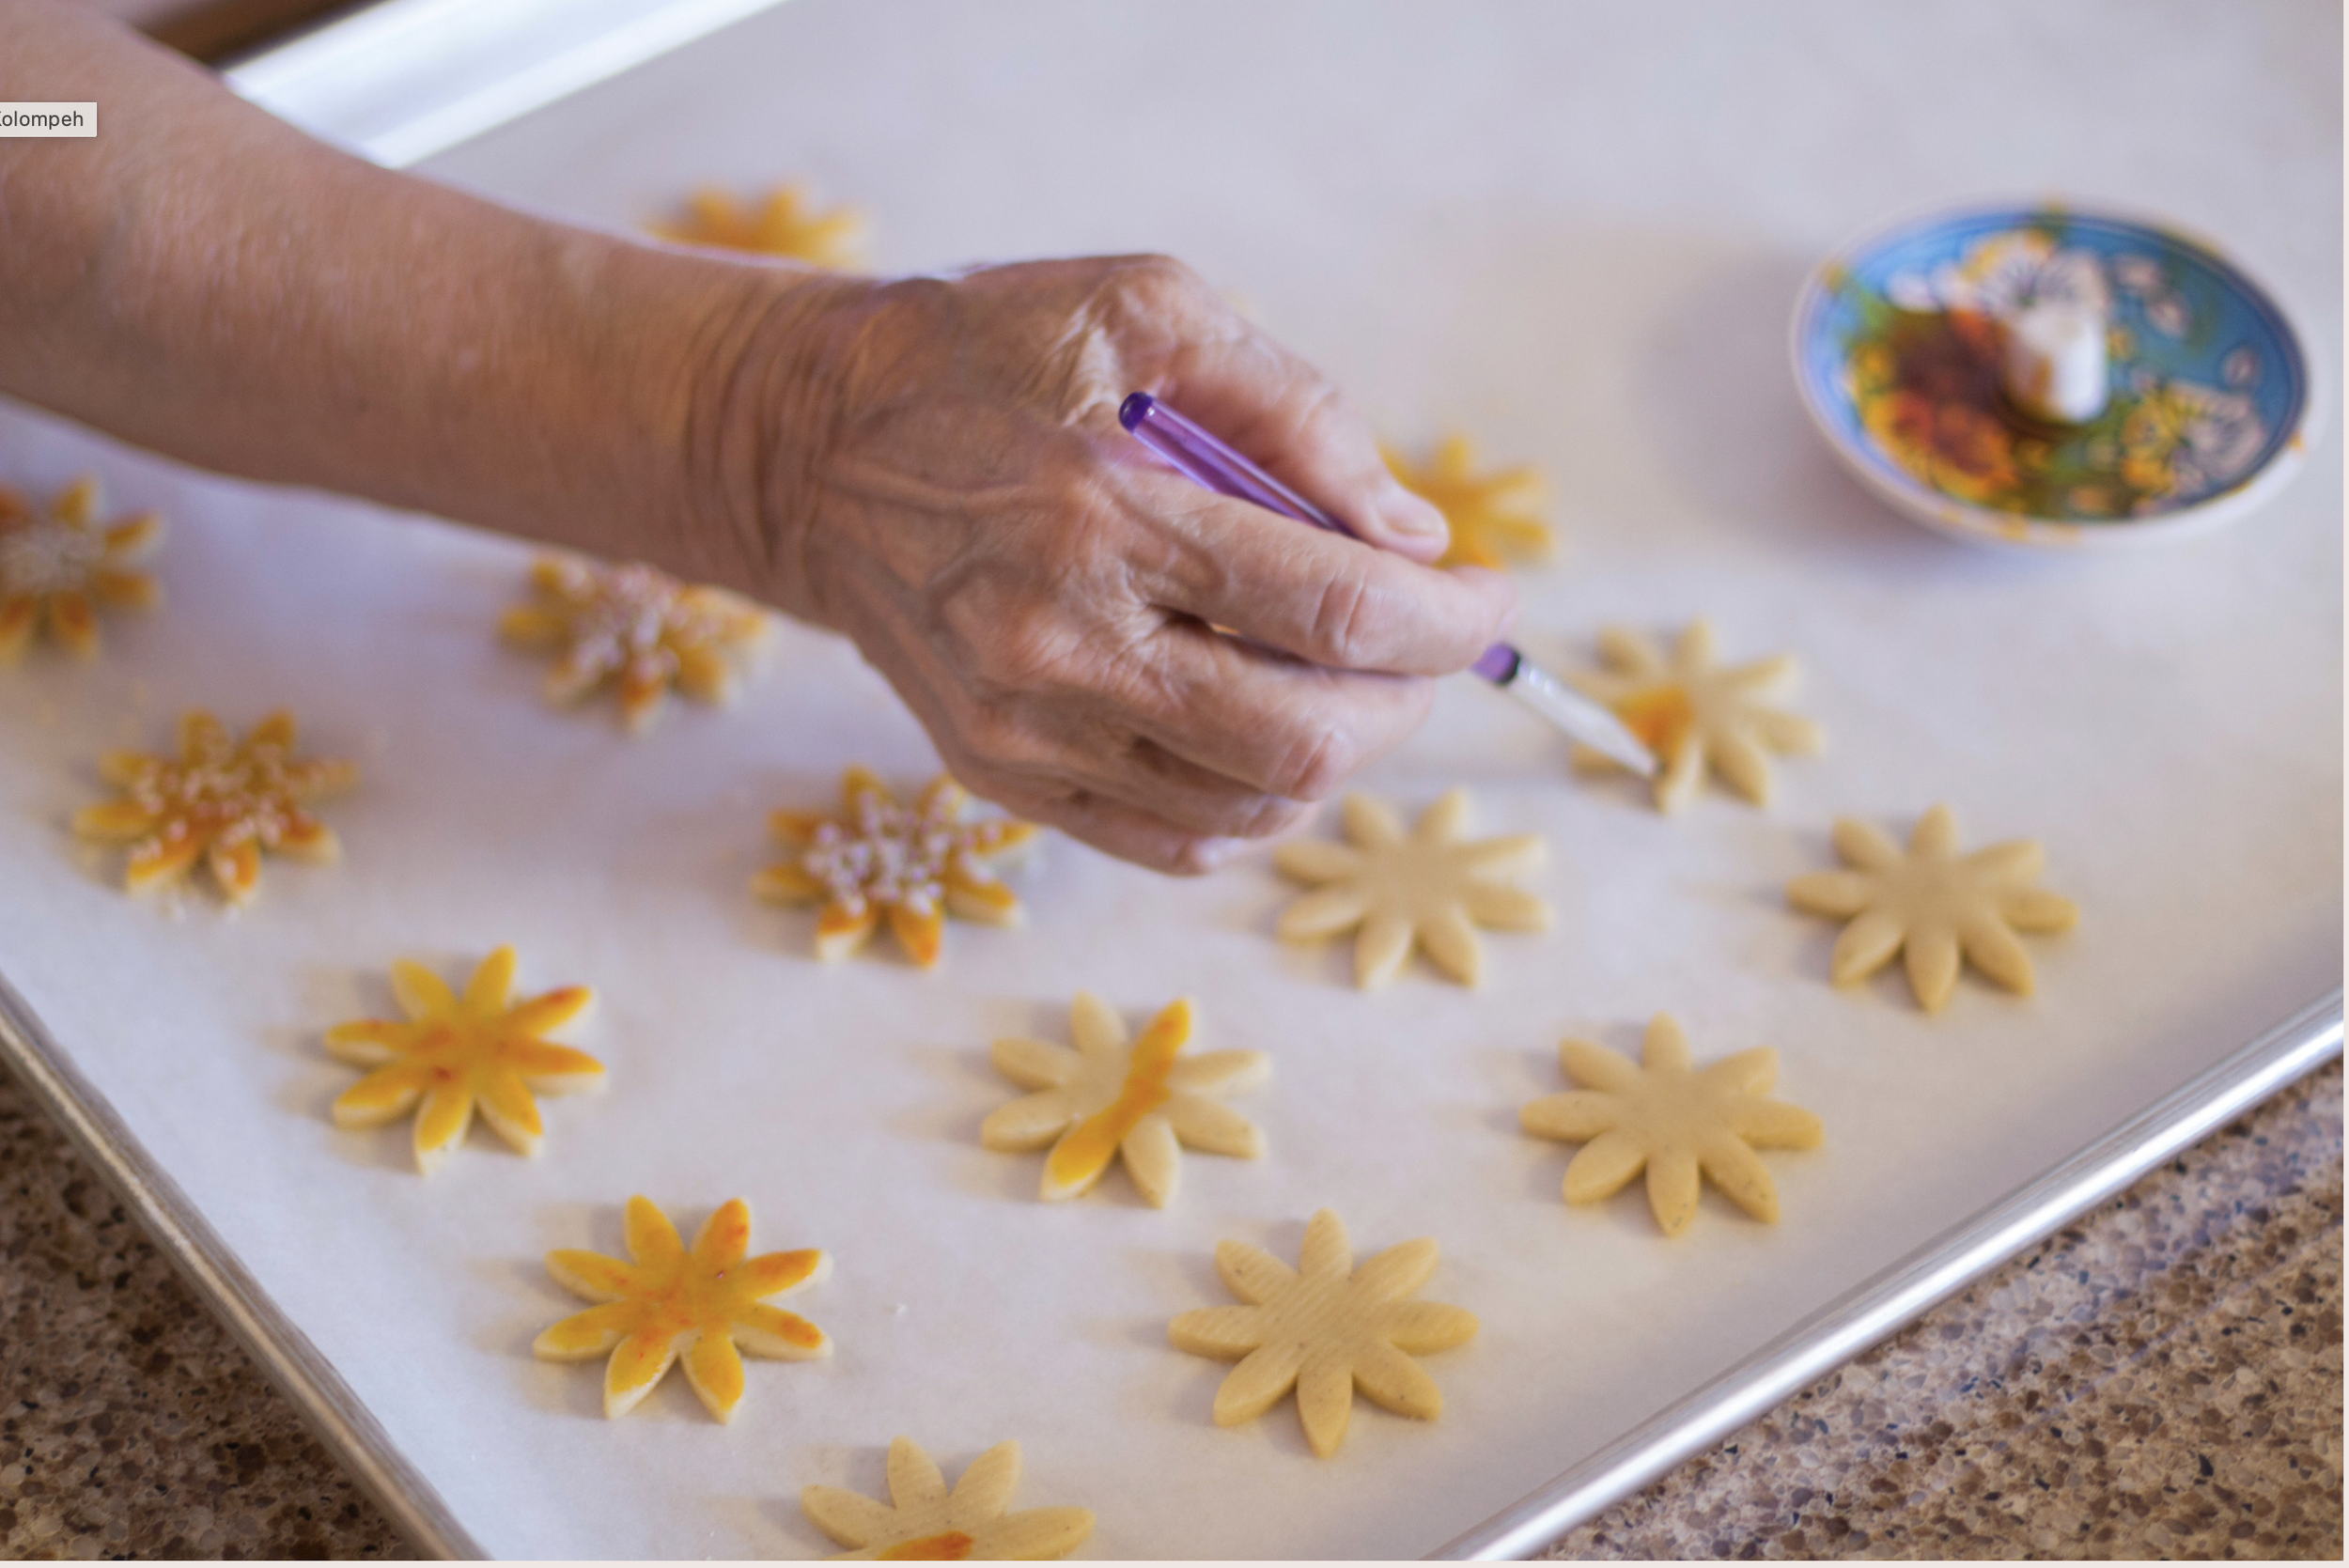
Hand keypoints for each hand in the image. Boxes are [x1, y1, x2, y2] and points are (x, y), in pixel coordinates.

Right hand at [702, 255, 1515, 872]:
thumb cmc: (980, 356)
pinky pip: (1174, 841)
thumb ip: (1294, 407)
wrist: (804, 451)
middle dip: (1408, 699)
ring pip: (1248, 805)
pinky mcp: (1000, 780)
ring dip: (1338, 752)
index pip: (1332, 611)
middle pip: (1302, 738)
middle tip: (1424, 644)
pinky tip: (1261, 729)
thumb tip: (1408, 538)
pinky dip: (1255, 801)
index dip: (1448, 623)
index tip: (1490, 598)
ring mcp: (1023, 732)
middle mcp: (1057, 645)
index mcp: (1099, 513)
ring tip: (1339, 676)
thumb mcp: (1141, 307)